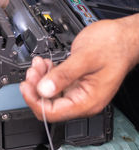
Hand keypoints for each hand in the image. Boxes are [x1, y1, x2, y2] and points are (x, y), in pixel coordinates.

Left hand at [20, 15, 138, 121]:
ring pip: (48, 94)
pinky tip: (46, 64)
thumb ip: (64, 75)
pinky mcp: (73, 83)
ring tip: (39, 64)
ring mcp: (77, 92)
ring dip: (39, 79)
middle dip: (36, 87)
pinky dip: (46, 74)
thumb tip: (44, 89)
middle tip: (33, 71)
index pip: (53, 112)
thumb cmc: (113, 46)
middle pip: (48, 105)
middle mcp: (82, 100)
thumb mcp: (86, 58)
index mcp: (87, 101)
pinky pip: (53, 84)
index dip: (35, 100)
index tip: (26, 86)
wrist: (123, 37)